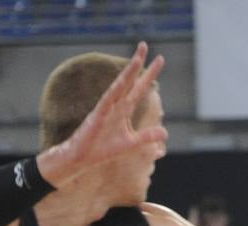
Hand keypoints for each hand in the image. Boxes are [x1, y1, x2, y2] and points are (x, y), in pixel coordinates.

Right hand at [38, 42, 167, 185]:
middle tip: (146, 45)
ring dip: (129, 72)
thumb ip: (147, 137)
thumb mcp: (132, 143)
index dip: (149, 75)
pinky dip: (115, 91)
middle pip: (131, 81)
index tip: (159, 59)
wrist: (82, 157)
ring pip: (120, 86)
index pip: (140, 88)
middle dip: (139, 64)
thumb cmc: (103, 148)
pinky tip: (121, 81)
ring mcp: (106, 108)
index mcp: (124, 109)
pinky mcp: (97, 116)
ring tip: (138, 58)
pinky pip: (107, 101)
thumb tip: (165, 132)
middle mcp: (116, 104)